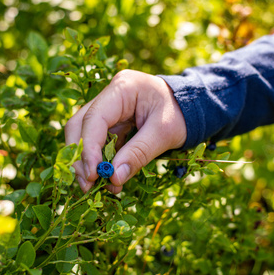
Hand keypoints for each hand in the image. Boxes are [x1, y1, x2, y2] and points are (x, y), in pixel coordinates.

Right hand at [65, 69, 186, 193]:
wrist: (192, 108)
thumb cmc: (182, 114)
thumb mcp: (164, 133)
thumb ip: (139, 153)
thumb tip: (113, 178)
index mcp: (123, 87)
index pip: (94, 118)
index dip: (89, 148)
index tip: (92, 175)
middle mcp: (110, 95)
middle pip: (80, 125)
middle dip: (81, 156)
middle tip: (87, 184)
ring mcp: (109, 109)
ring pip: (84, 135)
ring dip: (88, 162)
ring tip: (97, 187)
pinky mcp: (111, 123)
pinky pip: (98, 143)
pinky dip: (101, 162)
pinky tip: (109, 180)